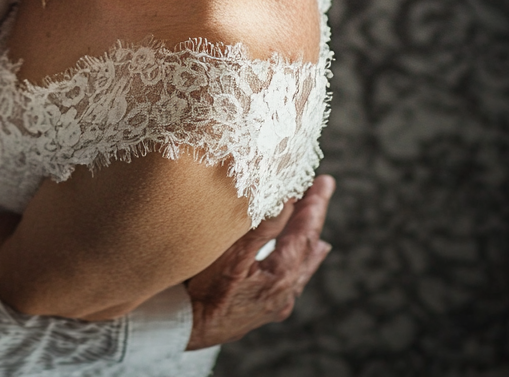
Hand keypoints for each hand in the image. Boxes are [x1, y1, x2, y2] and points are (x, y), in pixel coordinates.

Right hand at [185, 174, 334, 348]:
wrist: (185, 326)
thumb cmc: (203, 290)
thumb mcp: (232, 252)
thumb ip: (262, 227)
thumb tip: (287, 200)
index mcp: (281, 276)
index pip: (305, 234)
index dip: (314, 206)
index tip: (324, 183)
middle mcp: (283, 292)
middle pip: (307, 248)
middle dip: (313, 218)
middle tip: (323, 189)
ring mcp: (274, 303)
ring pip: (299, 267)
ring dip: (306, 242)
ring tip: (317, 231)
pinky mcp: (261, 309)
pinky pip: (288, 281)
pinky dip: (295, 263)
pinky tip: (295, 268)